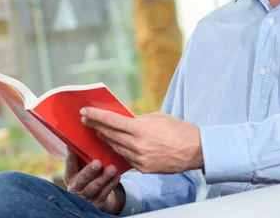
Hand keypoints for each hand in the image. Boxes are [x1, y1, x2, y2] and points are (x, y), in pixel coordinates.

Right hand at [63, 150, 124, 214]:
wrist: (97, 196)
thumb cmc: (91, 175)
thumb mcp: (85, 166)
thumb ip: (85, 155)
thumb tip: (92, 132)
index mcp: (70, 175)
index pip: (70, 165)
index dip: (71, 157)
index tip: (73, 147)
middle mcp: (75, 187)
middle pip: (81, 179)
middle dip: (89, 171)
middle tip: (98, 162)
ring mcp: (85, 196)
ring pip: (93, 187)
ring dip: (103, 178)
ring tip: (112, 168)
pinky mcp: (97, 202)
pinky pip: (104, 193)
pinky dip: (111, 185)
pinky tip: (117, 176)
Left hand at [81, 108, 203, 173]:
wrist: (194, 150)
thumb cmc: (178, 129)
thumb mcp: (158, 117)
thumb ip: (138, 119)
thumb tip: (123, 119)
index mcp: (141, 129)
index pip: (112, 121)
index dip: (96, 116)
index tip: (84, 112)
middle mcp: (137, 145)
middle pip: (110, 135)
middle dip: (96, 126)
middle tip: (86, 120)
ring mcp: (139, 159)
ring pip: (116, 147)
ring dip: (106, 139)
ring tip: (99, 132)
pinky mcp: (143, 168)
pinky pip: (126, 158)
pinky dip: (120, 150)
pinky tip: (115, 144)